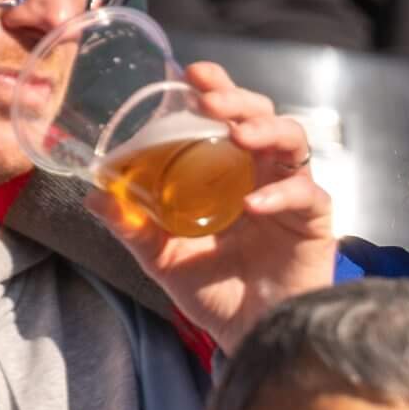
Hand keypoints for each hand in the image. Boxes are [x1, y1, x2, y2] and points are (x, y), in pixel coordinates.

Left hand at [92, 62, 337, 349]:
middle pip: (264, 116)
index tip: (192, 72)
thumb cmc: (214, 294)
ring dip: (267, 130)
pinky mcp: (313, 221)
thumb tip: (95, 195)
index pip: (228, 115)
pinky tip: (254, 203)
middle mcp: (264, 174)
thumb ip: (134, 227)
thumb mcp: (163, 258)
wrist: (250, 337)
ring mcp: (292, 194)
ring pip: (294, 140)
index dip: (217, 87)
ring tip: (240, 135)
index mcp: (230, 171)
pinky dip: (281, 192)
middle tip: (213, 99)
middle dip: (240, 99)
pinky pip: (305, 194)